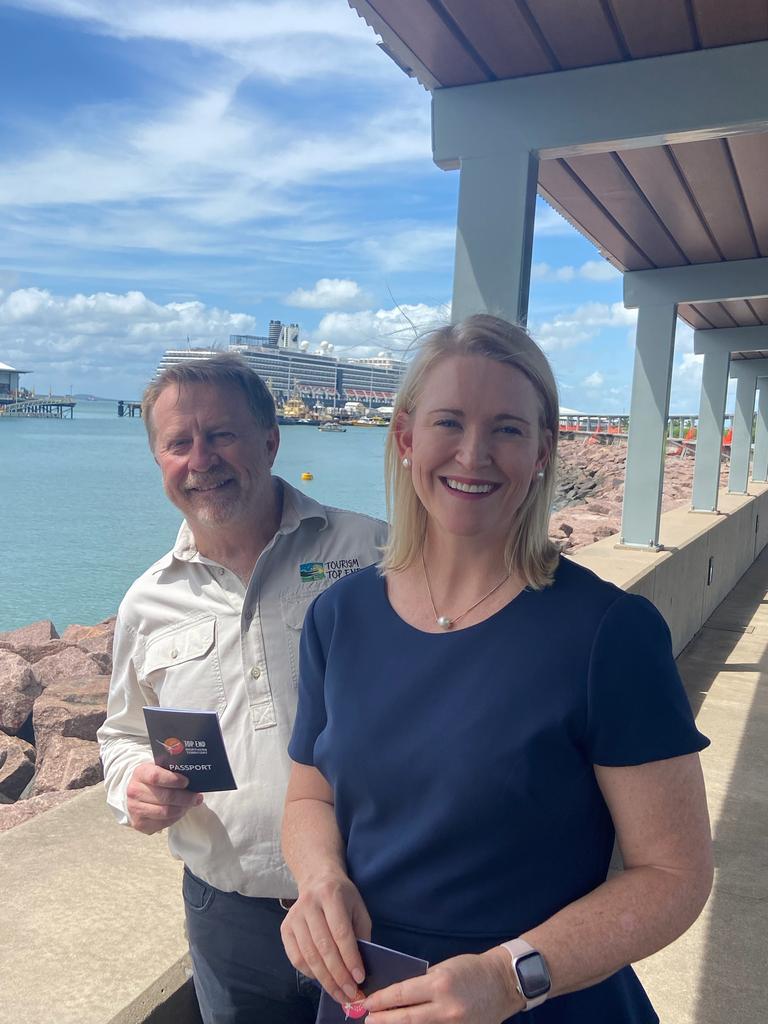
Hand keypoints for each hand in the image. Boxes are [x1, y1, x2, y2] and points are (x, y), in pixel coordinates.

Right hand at [126, 762, 202, 833]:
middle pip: (165, 797)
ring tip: (190, 804)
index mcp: (140, 773)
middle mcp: (134, 791)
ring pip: (165, 812)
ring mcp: (135, 809)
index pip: (156, 777)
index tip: (186, 782)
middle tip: (196, 797)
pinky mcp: (139, 823)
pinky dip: (176, 818)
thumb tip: (193, 775)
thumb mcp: (159, 768)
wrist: (136, 792)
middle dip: (185, 798)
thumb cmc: (153, 780)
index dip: (174, 780)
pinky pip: (163, 823)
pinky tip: (180, 811)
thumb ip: (173, 769)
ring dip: (182, 809)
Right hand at [280, 869, 371, 1005]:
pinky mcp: (285, 928)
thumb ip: (361, 935)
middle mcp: (310, 905)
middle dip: (338, 975)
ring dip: (326, 979)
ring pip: (309, 955)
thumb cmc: (343, 897)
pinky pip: (296, 958)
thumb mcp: (358, 908)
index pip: (340, 932)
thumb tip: (359, 970)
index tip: (359, 978)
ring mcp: (294, 916)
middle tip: (350, 994)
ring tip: (339, 993)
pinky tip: (323, 979)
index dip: (350, 957)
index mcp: (331, 895)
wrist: (317, 878)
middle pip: (323, 946)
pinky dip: (310, 973)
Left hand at [363, 948, 522, 1023]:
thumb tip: (400, 995)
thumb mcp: (445, 968)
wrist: (503, 983)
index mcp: (440, 984)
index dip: (381, 1000)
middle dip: (383, 1020)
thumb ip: (424, 983)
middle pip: (406, 1019)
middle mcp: (446, 1008)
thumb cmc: (472, 969)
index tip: (366, 1003)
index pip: (402, 994)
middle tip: (366, 1019)